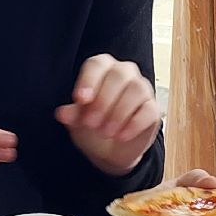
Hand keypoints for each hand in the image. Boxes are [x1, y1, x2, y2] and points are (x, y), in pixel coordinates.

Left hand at [56, 53, 161, 175]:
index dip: (88, 80)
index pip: (97, 64)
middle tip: (91, 123)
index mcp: (102, 69)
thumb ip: (72, 114)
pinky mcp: (153, 109)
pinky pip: (148, 110)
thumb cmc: (92, 126)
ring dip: (119, 112)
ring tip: (106, 132)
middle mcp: (124, 73)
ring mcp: (142, 89)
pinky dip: (134, 124)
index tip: (80, 99)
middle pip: (118, 75)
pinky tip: (121, 136)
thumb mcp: (77, 121)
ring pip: (136, 90)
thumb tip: (62, 113)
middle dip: (103, 100)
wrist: (110, 150)